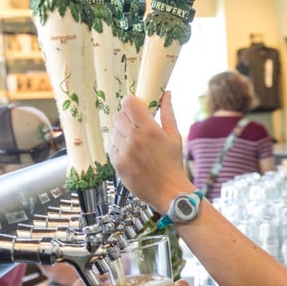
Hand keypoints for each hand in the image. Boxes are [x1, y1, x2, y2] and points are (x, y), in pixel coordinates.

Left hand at [110, 92, 192, 212]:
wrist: (169, 192)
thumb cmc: (173, 165)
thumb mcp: (175, 137)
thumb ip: (168, 113)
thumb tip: (166, 94)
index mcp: (150, 130)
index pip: (129, 104)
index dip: (130, 102)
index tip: (133, 105)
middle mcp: (135, 140)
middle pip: (118, 116)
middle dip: (125, 117)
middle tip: (134, 125)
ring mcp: (124, 152)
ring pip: (113, 131)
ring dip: (121, 133)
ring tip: (133, 142)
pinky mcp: (117, 164)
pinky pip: (111, 147)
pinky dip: (118, 147)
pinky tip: (130, 153)